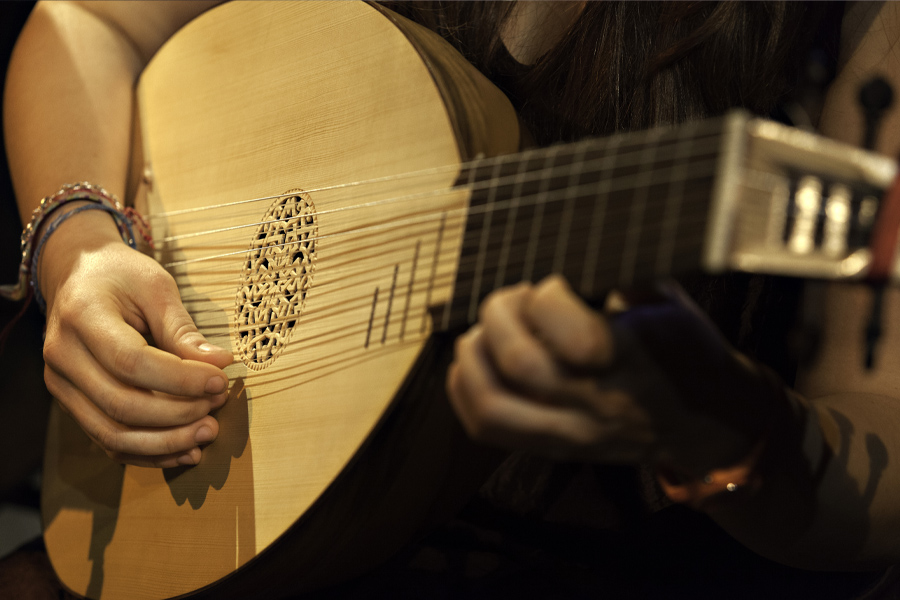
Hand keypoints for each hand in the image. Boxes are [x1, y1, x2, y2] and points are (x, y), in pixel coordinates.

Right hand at [39, 210, 232, 467]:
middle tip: (218, 405)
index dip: (180, 379)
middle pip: (121, 404)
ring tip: (207, 433)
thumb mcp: (156, 287)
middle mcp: (64, 356)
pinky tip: (184, 450)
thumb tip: (221, 365)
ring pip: (112, 433)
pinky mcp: (72, 403)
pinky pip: (108, 441)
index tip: (220, 380)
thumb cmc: (121, 276)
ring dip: (166, 442)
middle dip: (178, 414)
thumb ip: (183, 329)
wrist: (77, 275)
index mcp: (83, 317)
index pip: (131, 362)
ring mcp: (63, 385)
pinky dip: (148, 453)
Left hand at [446, 275, 775, 474]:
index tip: (552, 284)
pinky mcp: (553, 448)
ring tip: (484, 333)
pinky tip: (475, 362)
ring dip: (473, 359)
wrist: (706, 421)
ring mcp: (572, 432)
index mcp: (632, 356)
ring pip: (494, 407)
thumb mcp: (667, 298)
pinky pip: (488, 429)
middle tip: (511, 301)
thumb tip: (586, 222)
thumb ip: (625, 266)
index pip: (573, 335)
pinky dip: (466, 390)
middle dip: (498, 318)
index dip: (547, 296)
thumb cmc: (682, 348)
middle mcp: (598, 401)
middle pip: (520, 366)